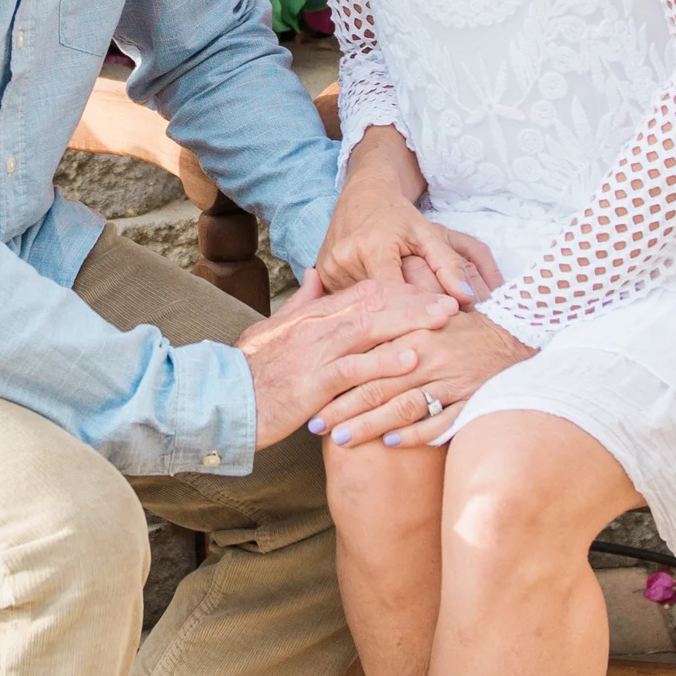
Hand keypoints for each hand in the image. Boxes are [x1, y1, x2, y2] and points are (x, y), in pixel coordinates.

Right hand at [240, 270, 455, 449]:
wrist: (222, 400)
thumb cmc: (250, 370)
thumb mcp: (272, 328)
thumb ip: (300, 303)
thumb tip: (314, 275)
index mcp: (312, 315)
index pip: (364, 292)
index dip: (401, 289)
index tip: (431, 290)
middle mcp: (317, 327)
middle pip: (375, 304)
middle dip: (416, 301)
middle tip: (453, 303)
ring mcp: (315, 354)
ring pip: (370, 329)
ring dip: (411, 323)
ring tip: (444, 321)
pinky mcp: (313, 384)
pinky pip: (354, 369)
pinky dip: (384, 363)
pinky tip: (412, 359)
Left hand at [309, 306, 532, 447]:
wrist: (519, 336)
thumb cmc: (464, 329)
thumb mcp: (426, 317)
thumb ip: (390, 322)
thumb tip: (347, 326)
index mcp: (413, 332)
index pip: (367, 357)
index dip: (337, 376)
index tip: (308, 391)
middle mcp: (429, 355)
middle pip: (378, 384)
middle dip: (343, 407)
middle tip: (314, 424)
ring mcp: (452, 379)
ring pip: (404, 405)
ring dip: (370, 424)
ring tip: (341, 440)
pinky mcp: (473, 399)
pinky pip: (442, 420)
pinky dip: (417, 433)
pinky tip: (392, 444)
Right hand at [316, 128, 499, 311]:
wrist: (363, 194)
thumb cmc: (397, 215)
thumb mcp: (427, 234)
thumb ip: (448, 265)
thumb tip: (466, 299)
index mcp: (373, 247)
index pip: (396, 294)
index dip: (416, 313)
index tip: (436, 325)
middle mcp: (346, 258)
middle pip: (377, 304)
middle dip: (401, 320)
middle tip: (424, 336)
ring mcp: (329, 267)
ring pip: (360, 306)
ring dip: (381, 316)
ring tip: (400, 326)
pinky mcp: (322, 274)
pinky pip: (346, 301)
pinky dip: (364, 308)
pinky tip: (379, 313)